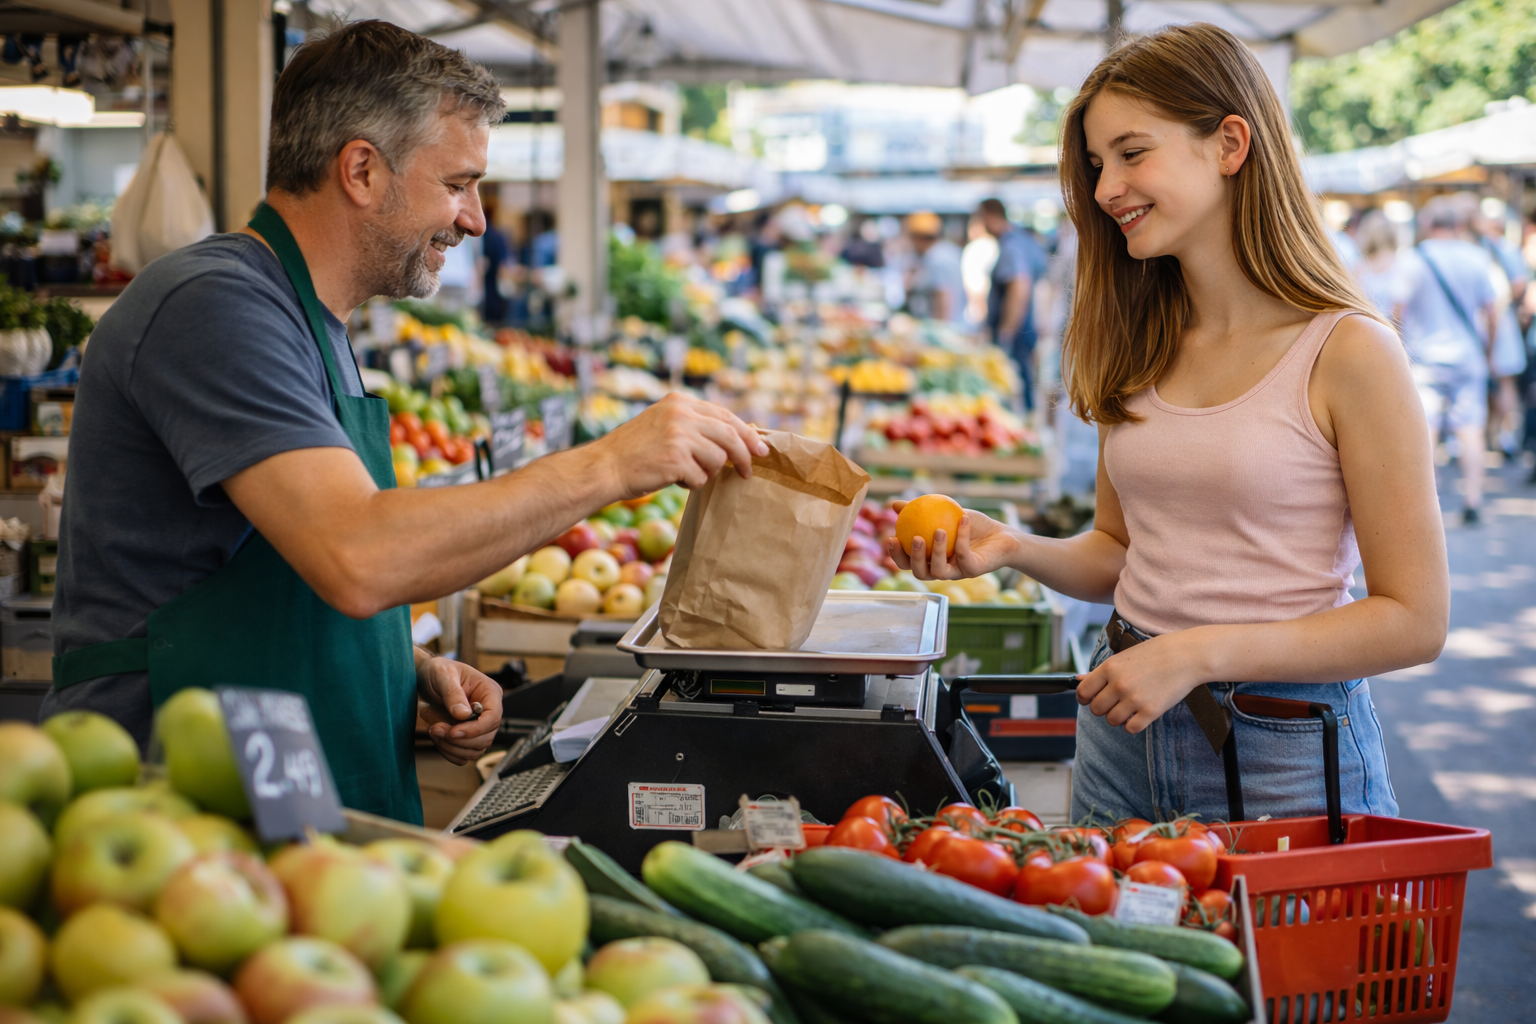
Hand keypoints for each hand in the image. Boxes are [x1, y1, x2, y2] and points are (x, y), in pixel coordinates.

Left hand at [417, 657, 501, 764]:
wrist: (426, 678)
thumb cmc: (437, 671)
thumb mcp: (443, 675)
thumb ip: (453, 694)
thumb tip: (464, 715)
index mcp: (490, 693)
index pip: (493, 718)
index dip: (475, 729)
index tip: (453, 731)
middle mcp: (489, 711)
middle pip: (486, 738)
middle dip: (459, 739)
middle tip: (435, 729)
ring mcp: (479, 726)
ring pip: (475, 750)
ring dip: (452, 747)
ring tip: (433, 730)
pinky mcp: (467, 737)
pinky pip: (464, 755)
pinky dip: (449, 752)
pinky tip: (437, 738)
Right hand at [592, 393, 767, 495]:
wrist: (605, 467)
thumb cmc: (635, 451)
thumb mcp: (664, 424)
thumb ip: (694, 425)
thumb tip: (738, 438)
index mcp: (680, 401)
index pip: (725, 415)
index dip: (747, 433)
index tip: (760, 448)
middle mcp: (681, 413)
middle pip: (731, 435)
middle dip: (745, 456)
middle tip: (749, 471)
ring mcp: (679, 435)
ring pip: (718, 458)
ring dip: (707, 472)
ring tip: (686, 473)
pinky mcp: (676, 458)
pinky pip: (701, 477)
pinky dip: (691, 483)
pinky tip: (672, 479)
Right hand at [886, 503, 1018, 580]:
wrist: (1001, 535)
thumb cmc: (970, 525)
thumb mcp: (944, 513)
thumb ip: (920, 510)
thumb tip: (893, 504)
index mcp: (930, 559)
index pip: (908, 562)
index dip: (897, 555)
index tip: (892, 538)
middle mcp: (941, 569)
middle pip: (920, 572)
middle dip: (914, 558)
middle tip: (915, 538)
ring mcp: (957, 572)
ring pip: (939, 571)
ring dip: (937, 551)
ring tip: (939, 531)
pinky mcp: (973, 570)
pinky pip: (964, 556)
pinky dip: (962, 537)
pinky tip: (963, 520)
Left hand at [1074, 631, 1210, 732]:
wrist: (1185, 656)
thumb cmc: (1154, 653)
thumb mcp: (1124, 657)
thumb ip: (1101, 672)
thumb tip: (1078, 679)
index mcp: (1109, 668)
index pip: (1082, 692)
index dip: (1084, 698)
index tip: (1090, 699)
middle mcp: (1119, 684)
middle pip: (1096, 709)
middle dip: (1103, 708)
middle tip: (1114, 702)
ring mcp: (1134, 699)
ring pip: (1111, 720)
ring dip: (1118, 717)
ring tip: (1129, 707)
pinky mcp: (1150, 711)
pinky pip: (1130, 729)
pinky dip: (1132, 725)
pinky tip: (1138, 715)